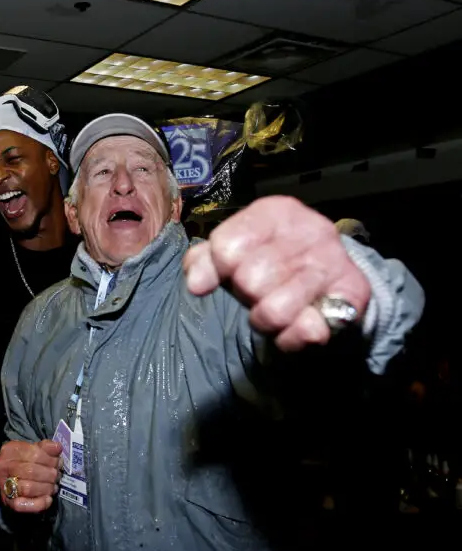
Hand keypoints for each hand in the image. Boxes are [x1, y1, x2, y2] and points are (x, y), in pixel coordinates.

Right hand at [0, 440, 61, 512]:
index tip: (59, 462)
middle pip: (30, 471)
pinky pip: (22, 505)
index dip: (50, 460)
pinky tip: (48, 499)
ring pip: (28, 488)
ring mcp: (4, 485)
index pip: (34, 454)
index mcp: (9, 450)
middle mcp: (3, 467)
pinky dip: (38, 503)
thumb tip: (57, 448)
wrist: (9, 474)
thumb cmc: (24, 460)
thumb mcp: (33, 449)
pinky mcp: (8, 501)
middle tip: (57, 476)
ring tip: (54, 486)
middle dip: (49, 474)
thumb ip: (45, 448)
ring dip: (46, 488)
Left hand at [183, 196, 370, 351]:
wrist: (330, 276)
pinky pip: (306, 331)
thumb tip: (196, 284)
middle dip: (245, 295)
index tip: (228, 273)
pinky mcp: (353, 293)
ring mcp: (333, 261)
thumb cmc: (271, 260)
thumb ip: (205, 261)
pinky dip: (291, 338)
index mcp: (275, 212)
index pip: (227, 247)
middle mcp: (310, 229)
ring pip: (275, 310)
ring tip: (273, 309)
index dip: (219, 269)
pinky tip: (295, 325)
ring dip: (265, 320)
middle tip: (257, 291)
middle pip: (249, 280)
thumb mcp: (234, 251)